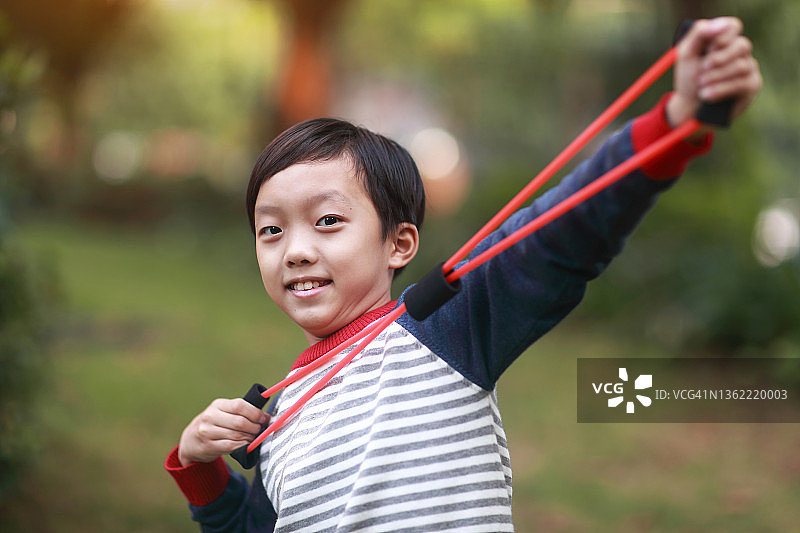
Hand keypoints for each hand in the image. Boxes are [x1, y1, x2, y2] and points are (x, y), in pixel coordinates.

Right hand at [178, 398, 269, 465]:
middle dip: (254, 427)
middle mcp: (210, 416)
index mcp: (217, 405)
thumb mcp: (225, 413)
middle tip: (259, 430)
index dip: (255, 413)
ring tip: (253, 438)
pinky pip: (231, 446)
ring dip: (250, 438)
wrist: (190, 440)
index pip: (240, 405)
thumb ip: (244, 412)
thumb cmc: (215, 424)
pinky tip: (245, 445)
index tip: (263, 419)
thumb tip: (267, 417)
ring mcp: (207, 432)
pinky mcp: (208, 446)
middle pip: (240, 422)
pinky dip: (242, 446)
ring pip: (236, 435)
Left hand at [667, 17, 761, 133]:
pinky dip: (722, 89)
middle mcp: (740, 52)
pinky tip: (707, 96)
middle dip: (719, 58)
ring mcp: (749, 68)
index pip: (733, 26)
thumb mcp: (687, 54)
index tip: (709, 48)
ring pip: (741, 66)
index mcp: (725, 40)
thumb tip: (719, 24)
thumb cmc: (689, 78)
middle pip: (741, 45)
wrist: (689, 107)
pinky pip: (742, 83)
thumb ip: (700, 34)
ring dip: (717, 77)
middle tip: (702, 69)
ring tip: (701, 86)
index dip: (723, 36)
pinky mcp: (752, 85)